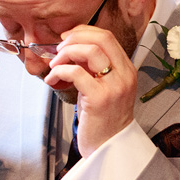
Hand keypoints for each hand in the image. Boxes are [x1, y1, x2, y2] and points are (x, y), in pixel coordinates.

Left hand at [45, 24, 137, 154]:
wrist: (109, 148)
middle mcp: (124, 75)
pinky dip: (59, 72)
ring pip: (89, 51)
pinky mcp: (100, 98)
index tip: (67, 38)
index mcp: (127, 70)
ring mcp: (114, 86)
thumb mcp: (103, 88)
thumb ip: (93, 68)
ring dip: (65, 54)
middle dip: (74, 38)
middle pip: (101, 38)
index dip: (83, 31)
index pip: (107, 36)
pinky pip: (76, 73)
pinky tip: (52, 80)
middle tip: (58, 49)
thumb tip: (71, 50)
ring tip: (54, 65)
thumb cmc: (103, 119)